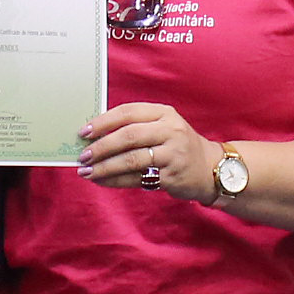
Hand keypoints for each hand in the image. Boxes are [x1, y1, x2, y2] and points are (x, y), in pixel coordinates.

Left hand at [79, 103, 218, 200]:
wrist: (210, 168)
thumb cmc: (176, 145)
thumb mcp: (163, 127)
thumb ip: (135, 126)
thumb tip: (95, 135)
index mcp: (164, 113)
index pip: (128, 112)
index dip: (103, 122)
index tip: (84, 132)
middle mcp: (171, 131)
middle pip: (129, 136)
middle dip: (101, 147)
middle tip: (83, 156)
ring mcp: (173, 154)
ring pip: (131, 160)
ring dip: (105, 167)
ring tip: (87, 172)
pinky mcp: (172, 177)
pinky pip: (137, 179)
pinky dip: (115, 180)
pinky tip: (101, 181)